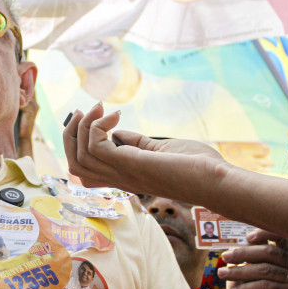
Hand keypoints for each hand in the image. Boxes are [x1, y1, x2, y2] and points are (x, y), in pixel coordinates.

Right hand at [62, 103, 228, 203]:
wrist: (216, 180)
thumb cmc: (197, 166)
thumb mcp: (159, 149)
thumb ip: (137, 142)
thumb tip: (117, 132)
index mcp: (123, 177)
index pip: (84, 170)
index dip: (77, 143)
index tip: (92, 117)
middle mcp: (118, 179)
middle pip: (74, 166)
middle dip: (71, 135)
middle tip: (85, 111)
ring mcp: (122, 174)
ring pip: (78, 158)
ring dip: (83, 127)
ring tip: (99, 108)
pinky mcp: (129, 164)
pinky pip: (95, 147)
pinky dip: (98, 127)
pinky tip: (116, 115)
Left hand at [219, 229, 287, 288]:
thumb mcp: (262, 278)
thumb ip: (253, 263)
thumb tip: (231, 252)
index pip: (283, 237)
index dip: (266, 233)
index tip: (247, 237)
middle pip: (269, 252)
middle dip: (243, 253)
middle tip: (225, 257)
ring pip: (264, 269)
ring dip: (239, 271)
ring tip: (223, 274)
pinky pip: (264, 286)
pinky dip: (245, 288)